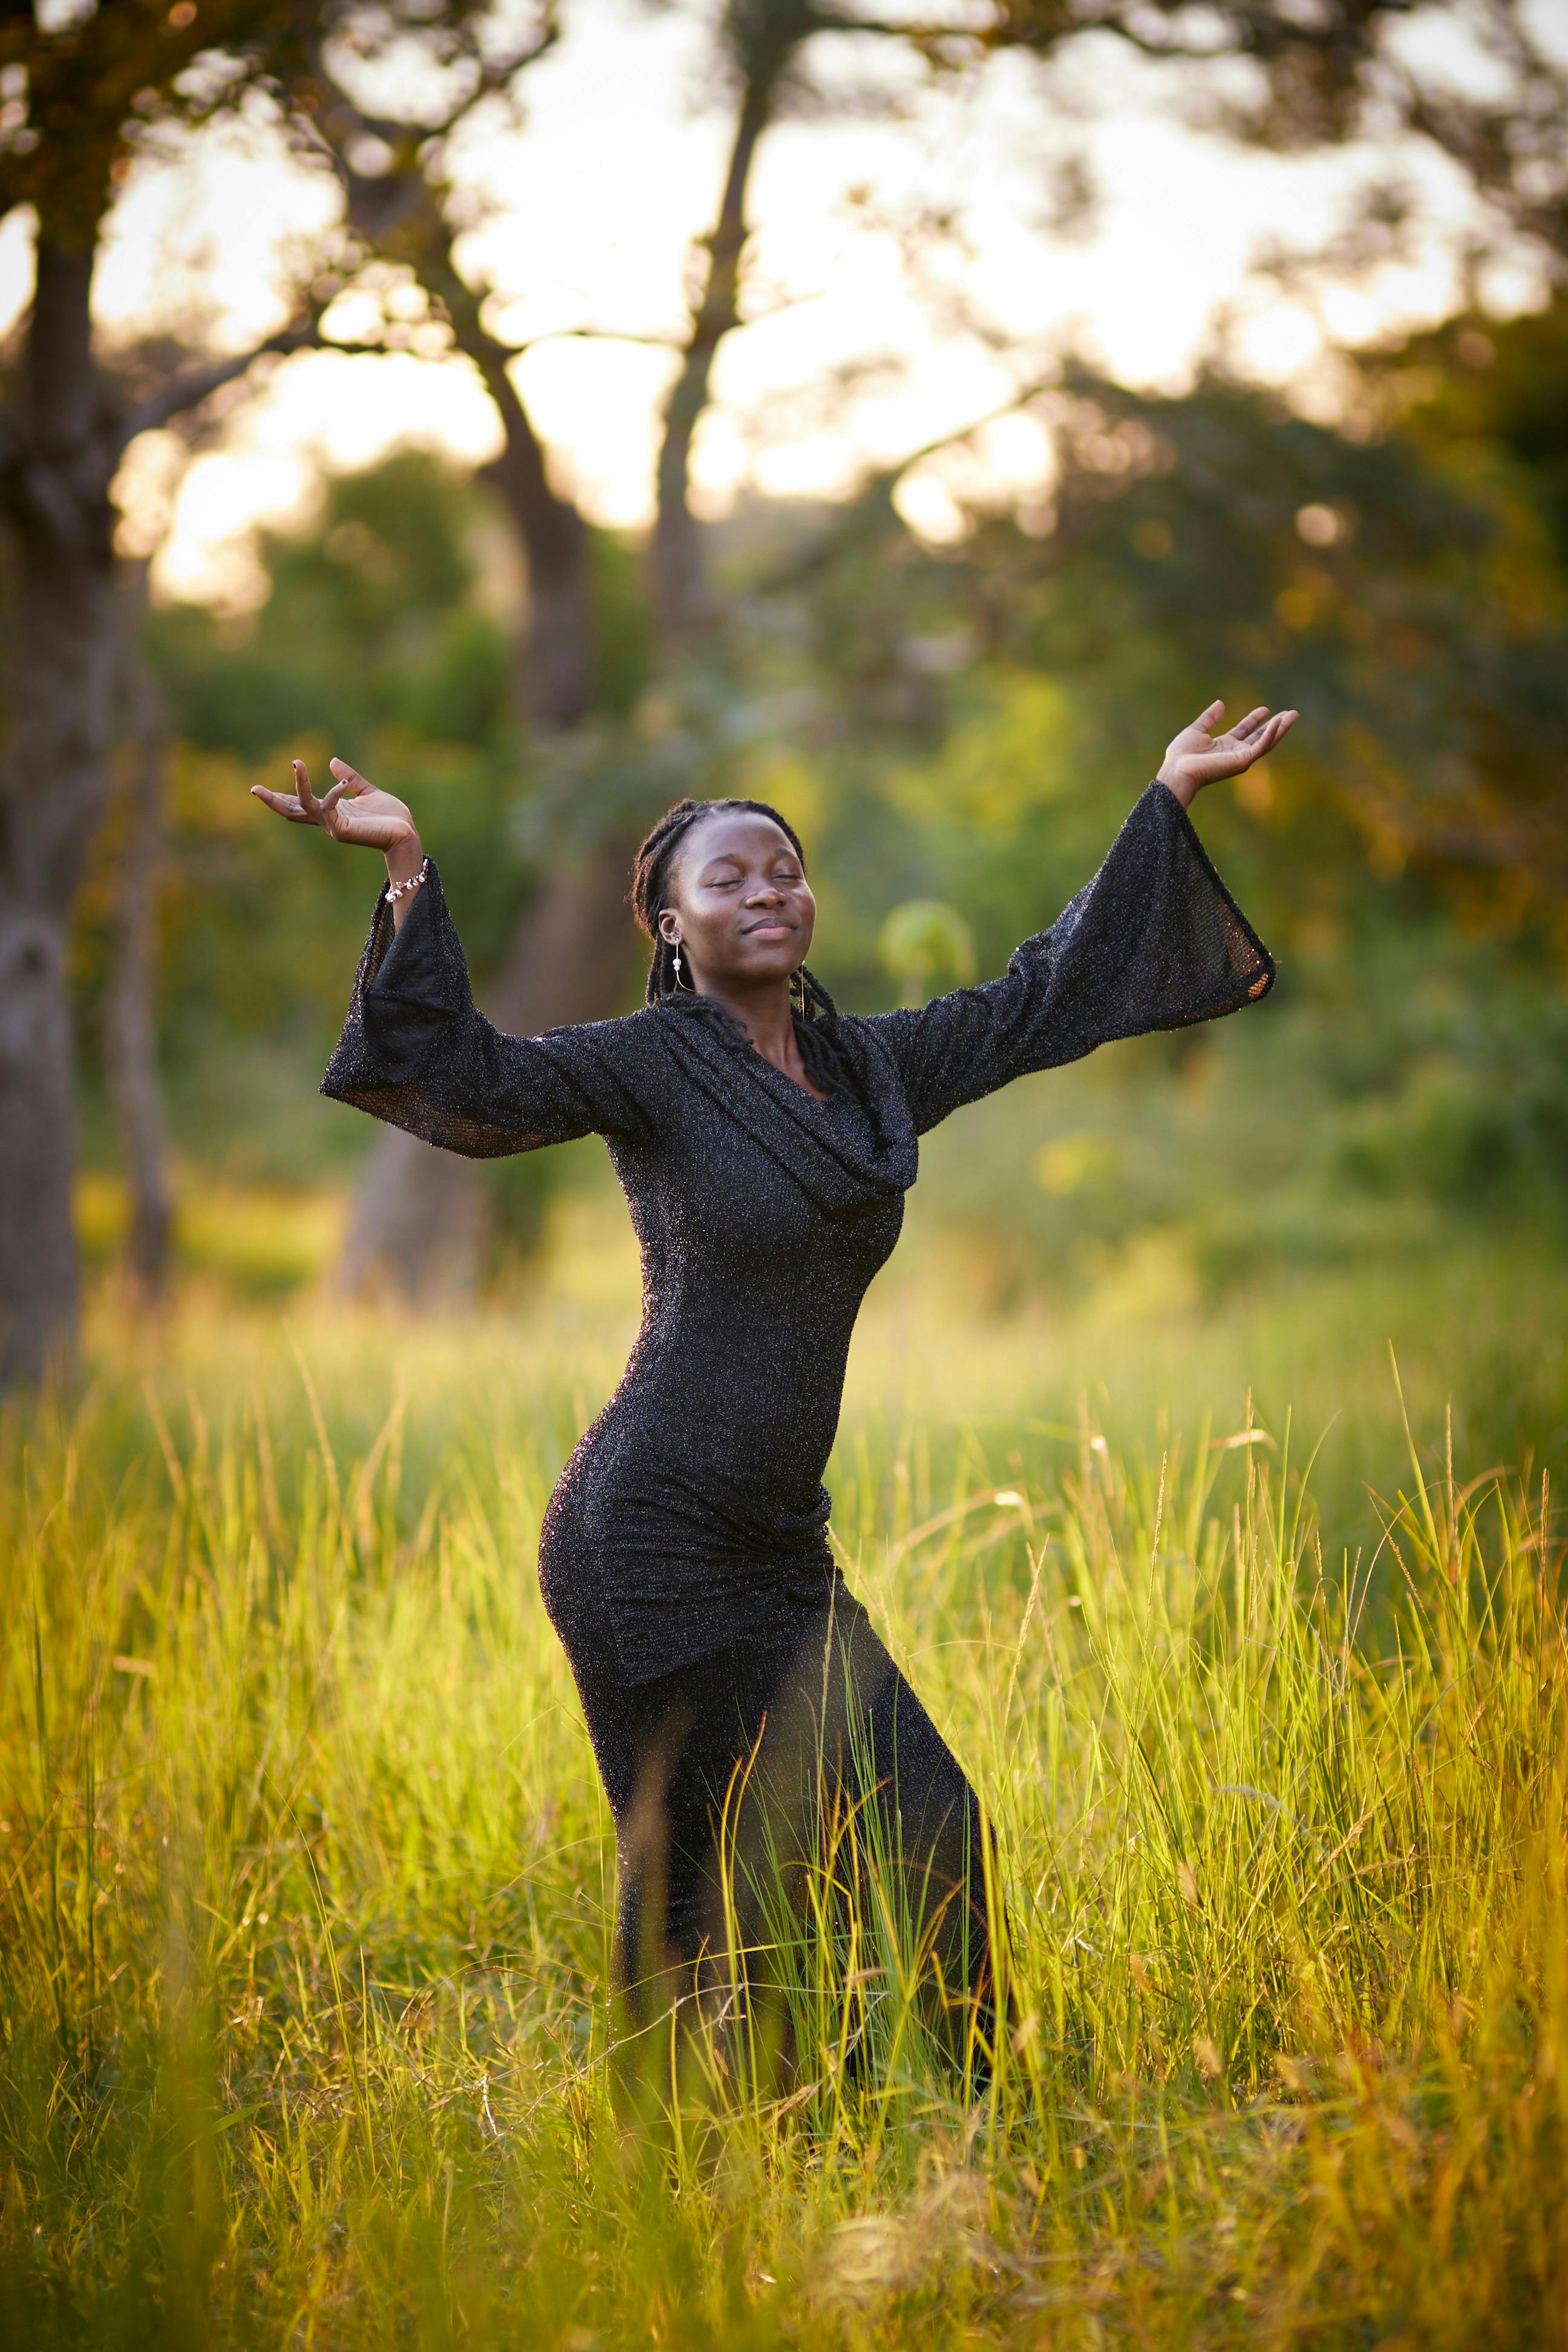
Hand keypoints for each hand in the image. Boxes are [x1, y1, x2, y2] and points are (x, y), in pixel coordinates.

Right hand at [251, 758, 419, 871]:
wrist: (407, 834)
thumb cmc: (391, 817)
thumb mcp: (367, 791)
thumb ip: (349, 778)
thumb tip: (332, 761)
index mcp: (332, 812)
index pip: (301, 803)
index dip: (283, 795)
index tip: (262, 787)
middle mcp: (328, 821)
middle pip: (292, 811)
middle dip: (273, 801)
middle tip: (253, 789)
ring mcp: (332, 827)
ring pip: (304, 806)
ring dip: (299, 784)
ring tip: (297, 763)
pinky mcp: (341, 831)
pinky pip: (328, 808)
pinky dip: (332, 793)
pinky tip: (342, 784)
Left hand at [1156, 701, 1298, 808]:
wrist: (1178, 770)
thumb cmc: (1182, 755)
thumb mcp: (1196, 730)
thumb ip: (1209, 718)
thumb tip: (1221, 703)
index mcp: (1224, 746)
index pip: (1244, 731)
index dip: (1255, 720)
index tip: (1265, 709)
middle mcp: (1235, 753)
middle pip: (1260, 737)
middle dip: (1276, 725)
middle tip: (1290, 713)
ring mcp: (1241, 758)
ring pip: (1267, 742)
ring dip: (1281, 728)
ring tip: (1293, 715)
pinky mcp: (1243, 761)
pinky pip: (1261, 746)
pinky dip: (1272, 733)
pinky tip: (1278, 721)